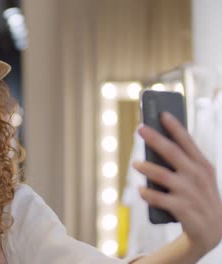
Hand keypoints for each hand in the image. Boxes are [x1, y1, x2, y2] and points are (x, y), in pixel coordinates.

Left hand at [133, 112, 221, 255]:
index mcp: (202, 165)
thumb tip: (153, 146)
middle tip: (140, 128)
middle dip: (155, 138)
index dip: (174, 127)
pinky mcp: (182, 208)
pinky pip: (158, 198)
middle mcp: (197, 176)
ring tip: (135, 163)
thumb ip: (181, 162)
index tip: (162, 113)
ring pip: (162, 175)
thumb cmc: (199, 197)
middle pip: (172, 152)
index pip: (187, 142)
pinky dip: (147, 194)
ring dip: (146, 167)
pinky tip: (140, 190)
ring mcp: (190, 192)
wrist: (213, 231)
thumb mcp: (198, 178)